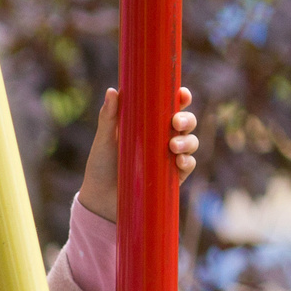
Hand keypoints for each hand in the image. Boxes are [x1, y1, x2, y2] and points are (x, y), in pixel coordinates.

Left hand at [77, 87, 198, 218]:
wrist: (99, 199)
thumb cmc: (101, 165)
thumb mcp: (104, 140)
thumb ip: (109, 117)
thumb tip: (112, 91)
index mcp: (149, 124)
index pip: (170, 107)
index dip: (181, 98)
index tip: (181, 93)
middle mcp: (163, 138)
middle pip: (185, 123)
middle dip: (186, 119)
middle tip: (176, 122)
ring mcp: (169, 157)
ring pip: (190, 142)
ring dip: (188, 141)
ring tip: (174, 146)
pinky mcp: (171, 176)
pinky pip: (187, 166)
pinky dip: (187, 162)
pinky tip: (179, 161)